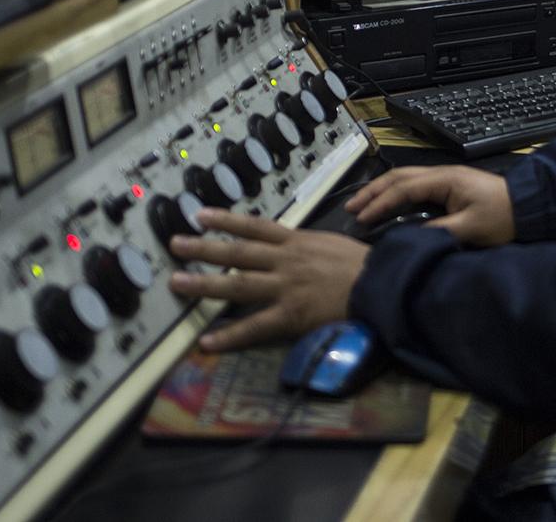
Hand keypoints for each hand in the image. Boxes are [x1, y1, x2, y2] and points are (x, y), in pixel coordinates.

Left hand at [169, 209, 369, 352]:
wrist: (381, 285)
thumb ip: (304, 245)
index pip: (254, 226)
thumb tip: (287, 245)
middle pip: (237, 253)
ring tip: (177, 283)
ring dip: (205, 284)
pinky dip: (229, 335)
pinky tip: (207, 341)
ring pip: (238, 283)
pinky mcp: (290, 315)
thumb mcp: (330, 243)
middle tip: (174, 244)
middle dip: (204, 248)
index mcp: (295, 241)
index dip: (225, 220)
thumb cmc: (360, 265)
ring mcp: (285, 288)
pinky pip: (254, 327)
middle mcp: (285, 260)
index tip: (199, 214)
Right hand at [346, 164, 515, 246]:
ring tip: (362, 206)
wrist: (530, 207)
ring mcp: (446, 180)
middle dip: (372, 192)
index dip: (379, 203)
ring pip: (406, 180)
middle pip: (399, 178)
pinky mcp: (451, 189)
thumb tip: (408, 237)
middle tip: (350, 209)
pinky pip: (416, 188)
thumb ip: (439, 232)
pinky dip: (396, 195)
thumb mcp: (471, 228)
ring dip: (382, 191)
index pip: (403, 188)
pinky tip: (389, 206)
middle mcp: (442, 175)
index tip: (361, 219)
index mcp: (445, 180)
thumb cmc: (503, 217)